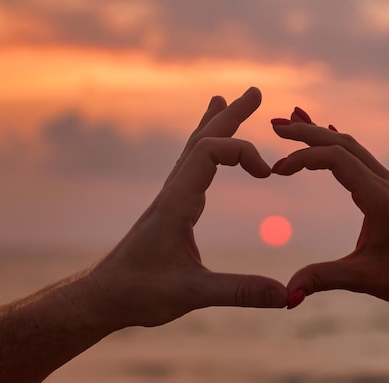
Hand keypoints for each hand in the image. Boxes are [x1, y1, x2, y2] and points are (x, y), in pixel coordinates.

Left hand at [89, 88, 287, 328]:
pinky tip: (208, 152)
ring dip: (214, 125)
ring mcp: (170, 199)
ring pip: (193, 150)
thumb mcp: (191, 293)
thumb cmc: (137, 292)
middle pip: (201, 140)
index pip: (208, 152)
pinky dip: (205, 149)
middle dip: (230, 115)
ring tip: (223, 101)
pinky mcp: (170, 210)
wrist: (102, 296)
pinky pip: (190, 168)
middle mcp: (172, 192)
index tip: (268, 174)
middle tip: (254, 92)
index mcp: (176, 202)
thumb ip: (239, 291)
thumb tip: (286, 296)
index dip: (242, 151)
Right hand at [271, 107, 388, 381]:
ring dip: (321, 134)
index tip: (276, 171)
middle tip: (276, 125)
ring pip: (352, 146)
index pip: (337, 159)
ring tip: (294, 122)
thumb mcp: (363, 279)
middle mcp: (386, 183)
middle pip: (343, 143)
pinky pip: (360, 157)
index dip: (304, 158)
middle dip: (308, 132)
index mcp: (380, 198)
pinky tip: (328, 135)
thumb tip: (287, 294)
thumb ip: (322, 279)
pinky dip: (337, 144)